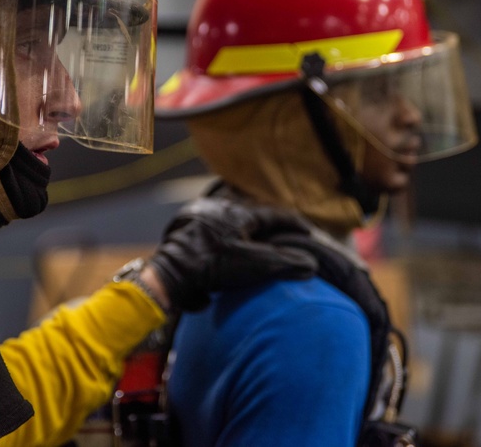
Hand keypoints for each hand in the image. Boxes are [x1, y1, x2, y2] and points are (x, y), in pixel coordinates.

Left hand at [147, 198, 317, 311]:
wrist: (169, 273)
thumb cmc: (211, 266)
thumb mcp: (253, 266)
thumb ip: (284, 263)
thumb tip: (311, 265)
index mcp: (239, 212)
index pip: (275, 215)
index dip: (293, 225)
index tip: (307, 233)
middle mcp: (219, 207)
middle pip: (253, 214)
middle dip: (269, 225)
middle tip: (284, 236)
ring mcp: (200, 215)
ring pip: (232, 219)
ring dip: (246, 229)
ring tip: (256, 242)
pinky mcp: (184, 226)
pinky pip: (212, 226)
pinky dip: (225, 235)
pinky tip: (226, 246)